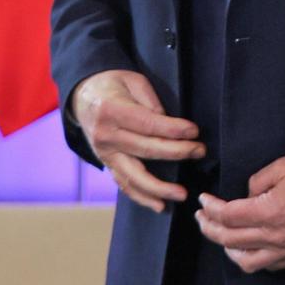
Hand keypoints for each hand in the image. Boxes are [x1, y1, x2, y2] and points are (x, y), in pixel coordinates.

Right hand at [70, 69, 204, 212]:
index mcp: (111, 111)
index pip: (148, 124)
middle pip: (145, 150)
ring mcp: (104, 154)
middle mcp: (105, 136)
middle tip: (200, 151)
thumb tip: (168, 124)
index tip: (194, 131)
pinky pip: (125, 184)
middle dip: (177, 153)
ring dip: (159, 188)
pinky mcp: (107, 165)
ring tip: (182, 194)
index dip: (173, 129)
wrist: (83, 96)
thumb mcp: (133, 80)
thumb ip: (150, 101)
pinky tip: (160, 205)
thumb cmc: (113, 85)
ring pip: (133, 176)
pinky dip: (142, 197)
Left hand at [193, 155, 284, 272]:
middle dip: (209, 227)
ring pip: (244, 260)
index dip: (210, 207)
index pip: (227, 215)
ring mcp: (284, 250)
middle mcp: (273, 236)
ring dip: (226, 248)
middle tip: (201, 216)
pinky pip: (265, 265)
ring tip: (219, 235)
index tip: (203, 199)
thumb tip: (246, 195)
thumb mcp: (283, 167)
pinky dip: (249, 259)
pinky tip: (245, 248)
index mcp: (268, 211)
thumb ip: (258, 181)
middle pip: (229, 239)